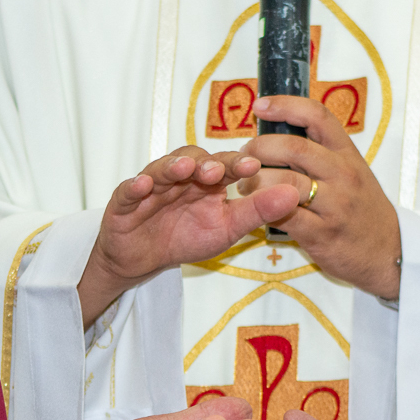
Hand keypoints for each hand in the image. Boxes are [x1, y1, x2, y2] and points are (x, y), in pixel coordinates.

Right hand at [79, 147, 299, 326]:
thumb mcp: (227, 229)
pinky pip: (128, 190)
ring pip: (162, 169)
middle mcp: (181, 176)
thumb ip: (258, 212)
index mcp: (208, 181)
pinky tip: (142, 186)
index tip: (254, 166)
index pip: (225, 165)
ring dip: (173, 167)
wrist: (143, 259)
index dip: (237, 164)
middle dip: (206, 163)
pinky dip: (135, 186)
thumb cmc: (187, 236)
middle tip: (219, 170)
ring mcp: (152, 185)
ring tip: (185, 169)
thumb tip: (295, 193)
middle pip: (194, 160)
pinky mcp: (125, 200)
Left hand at [238, 97, 400, 299]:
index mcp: (348, 154)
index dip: (285, 105)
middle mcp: (343, 174)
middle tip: (244, 156)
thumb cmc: (363, 209)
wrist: (389, 252)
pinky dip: (264, 209)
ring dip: (256, 180)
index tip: (259, 106)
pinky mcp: (323, 233)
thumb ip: (323, 153)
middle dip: (259, 147)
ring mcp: (335, 205)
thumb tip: (279, 133)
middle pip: (294, 147)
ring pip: (286, 182)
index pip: (317, 116)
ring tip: (244, 185)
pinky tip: (257, 209)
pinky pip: (284, 215)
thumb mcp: (353, 172)